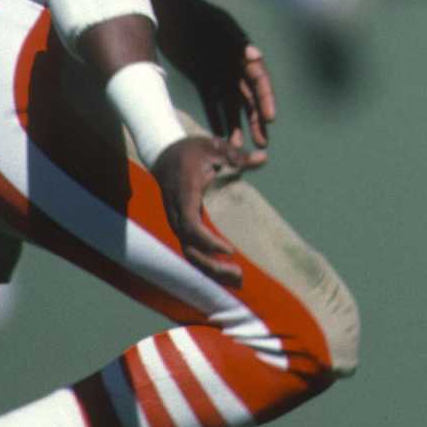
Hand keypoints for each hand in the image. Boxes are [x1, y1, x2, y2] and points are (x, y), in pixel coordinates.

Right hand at [150, 134, 265, 286]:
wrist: (162, 154)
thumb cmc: (191, 150)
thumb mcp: (213, 146)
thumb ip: (237, 155)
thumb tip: (263, 157)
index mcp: (184, 194)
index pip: (190, 226)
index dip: (208, 242)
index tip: (230, 250)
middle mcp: (177, 213)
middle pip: (189, 247)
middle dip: (212, 265)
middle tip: (239, 274)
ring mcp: (176, 221)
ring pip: (189, 253)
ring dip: (211, 269)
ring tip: (238, 279)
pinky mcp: (180, 226)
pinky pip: (191, 249)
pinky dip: (207, 263)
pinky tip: (226, 272)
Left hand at [156, 0, 277, 151]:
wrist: (172, 11)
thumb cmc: (198, 16)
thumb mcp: (218, 26)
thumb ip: (236, 42)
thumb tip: (256, 56)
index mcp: (243, 55)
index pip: (259, 82)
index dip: (266, 101)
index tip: (269, 119)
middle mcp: (234, 68)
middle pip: (249, 100)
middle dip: (256, 122)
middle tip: (262, 144)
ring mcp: (218, 75)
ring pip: (230, 106)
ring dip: (236, 125)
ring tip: (238, 147)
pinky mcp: (202, 79)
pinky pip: (211, 103)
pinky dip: (215, 118)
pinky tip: (218, 134)